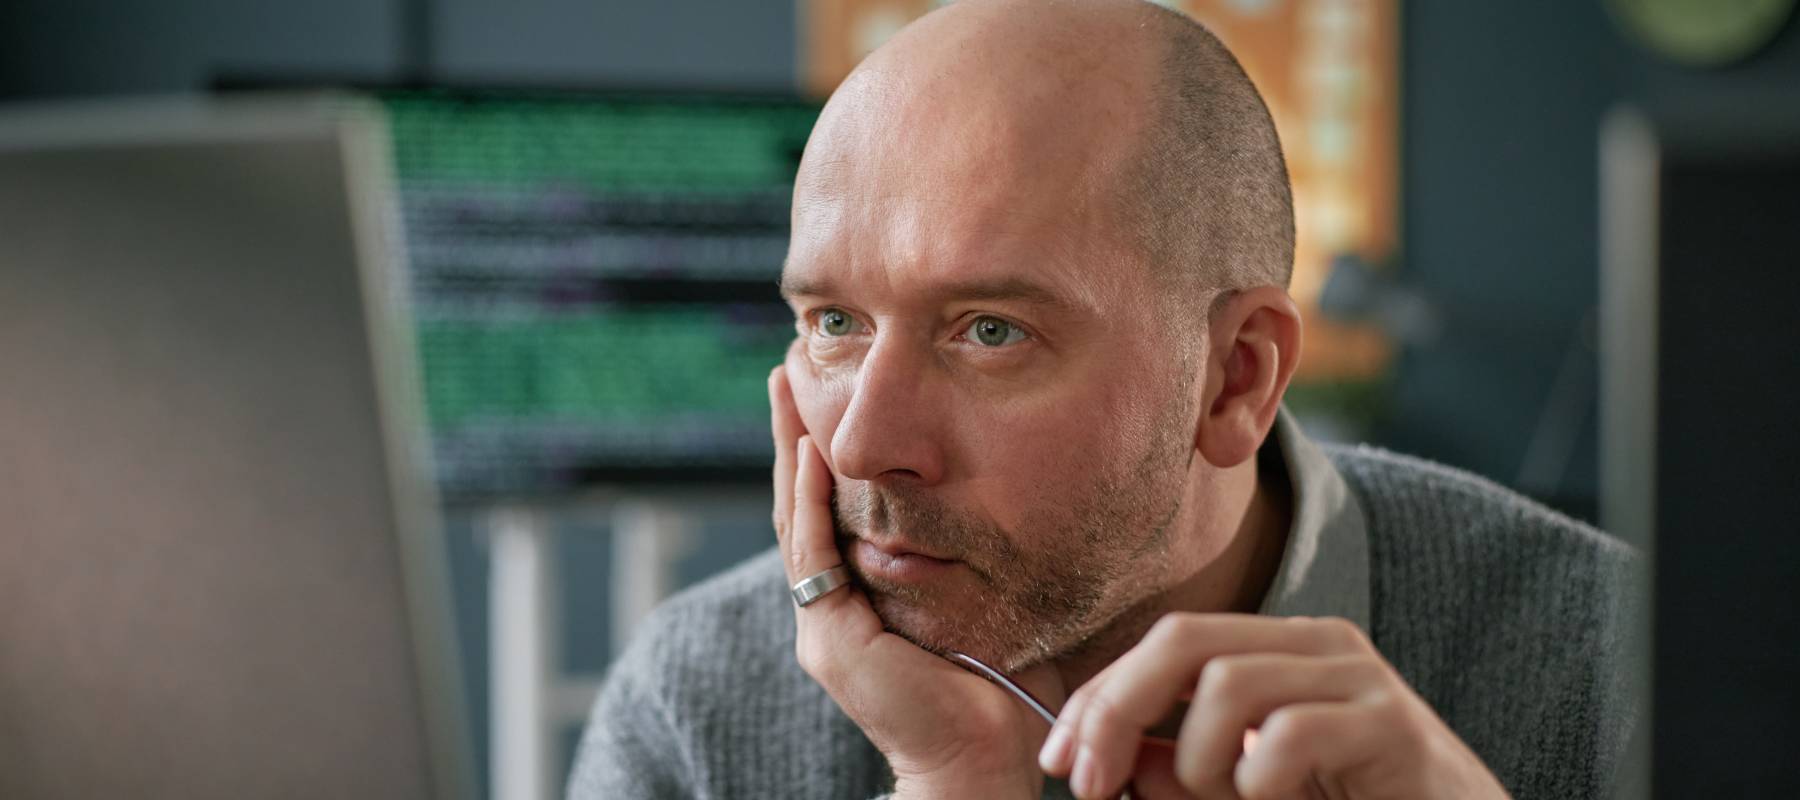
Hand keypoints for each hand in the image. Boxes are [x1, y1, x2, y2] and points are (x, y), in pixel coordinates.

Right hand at [769, 366, 1064, 799]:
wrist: (984, 764)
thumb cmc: (1006, 695)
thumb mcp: (993, 601)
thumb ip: (987, 555)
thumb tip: (1029, 494)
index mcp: (865, 596)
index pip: (836, 507)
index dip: (830, 447)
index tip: (831, 387)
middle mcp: (834, 606)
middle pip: (804, 499)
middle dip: (795, 431)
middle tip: (790, 365)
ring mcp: (825, 623)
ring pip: (797, 517)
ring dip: (791, 448)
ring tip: (784, 385)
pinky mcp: (829, 640)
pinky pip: (812, 557)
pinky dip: (810, 501)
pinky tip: (813, 451)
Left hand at [1039, 613, 1510, 799]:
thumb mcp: (1247, 794)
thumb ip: (1186, 774)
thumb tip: (1119, 762)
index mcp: (1281, 652)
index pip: (1166, 643)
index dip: (1100, 698)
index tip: (1057, 761)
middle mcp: (1319, 646)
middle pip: (1185, 640)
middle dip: (1118, 710)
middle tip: (1089, 784)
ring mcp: (1361, 679)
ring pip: (1229, 684)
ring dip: (1201, 762)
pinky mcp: (1394, 728)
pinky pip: (1290, 735)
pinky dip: (1260, 779)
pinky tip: (1280, 799)